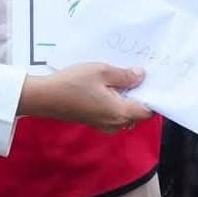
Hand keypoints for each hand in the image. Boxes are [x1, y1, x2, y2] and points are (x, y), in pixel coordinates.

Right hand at [19, 63, 152, 132]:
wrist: (44, 97)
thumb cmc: (72, 83)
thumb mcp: (102, 71)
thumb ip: (125, 75)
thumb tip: (141, 76)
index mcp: (120, 113)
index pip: (148, 110)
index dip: (153, 96)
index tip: (152, 81)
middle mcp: (114, 123)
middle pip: (137, 113)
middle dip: (139, 96)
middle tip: (135, 75)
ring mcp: (103, 125)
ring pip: (125, 114)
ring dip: (126, 98)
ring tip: (119, 78)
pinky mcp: (93, 122)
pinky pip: (113, 114)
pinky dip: (115, 102)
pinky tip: (106, 87)